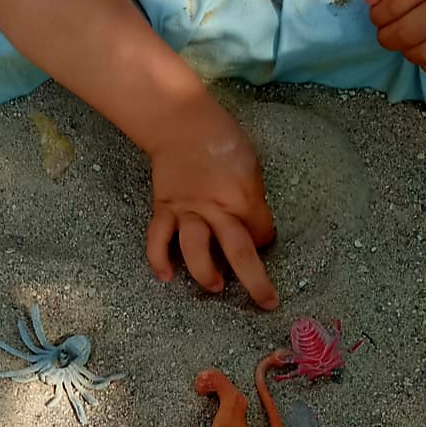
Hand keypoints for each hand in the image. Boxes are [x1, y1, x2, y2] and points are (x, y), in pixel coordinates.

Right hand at [146, 117, 277, 309]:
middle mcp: (217, 210)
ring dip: (206, 273)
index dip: (266, 240)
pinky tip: (166, 276)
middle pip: (239, 253)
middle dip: (255, 282)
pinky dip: (159, 259)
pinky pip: (159, 239)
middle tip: (265, 302)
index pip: (262, 234)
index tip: (262, 238)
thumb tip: (251, 226)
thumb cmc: (224, 141)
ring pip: (196, 250)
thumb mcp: (251, 167)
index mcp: (244, 198)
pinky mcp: (165, 209)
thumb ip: (252, 198)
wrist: (183, 124)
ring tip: (215, 286)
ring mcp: (188, 211)